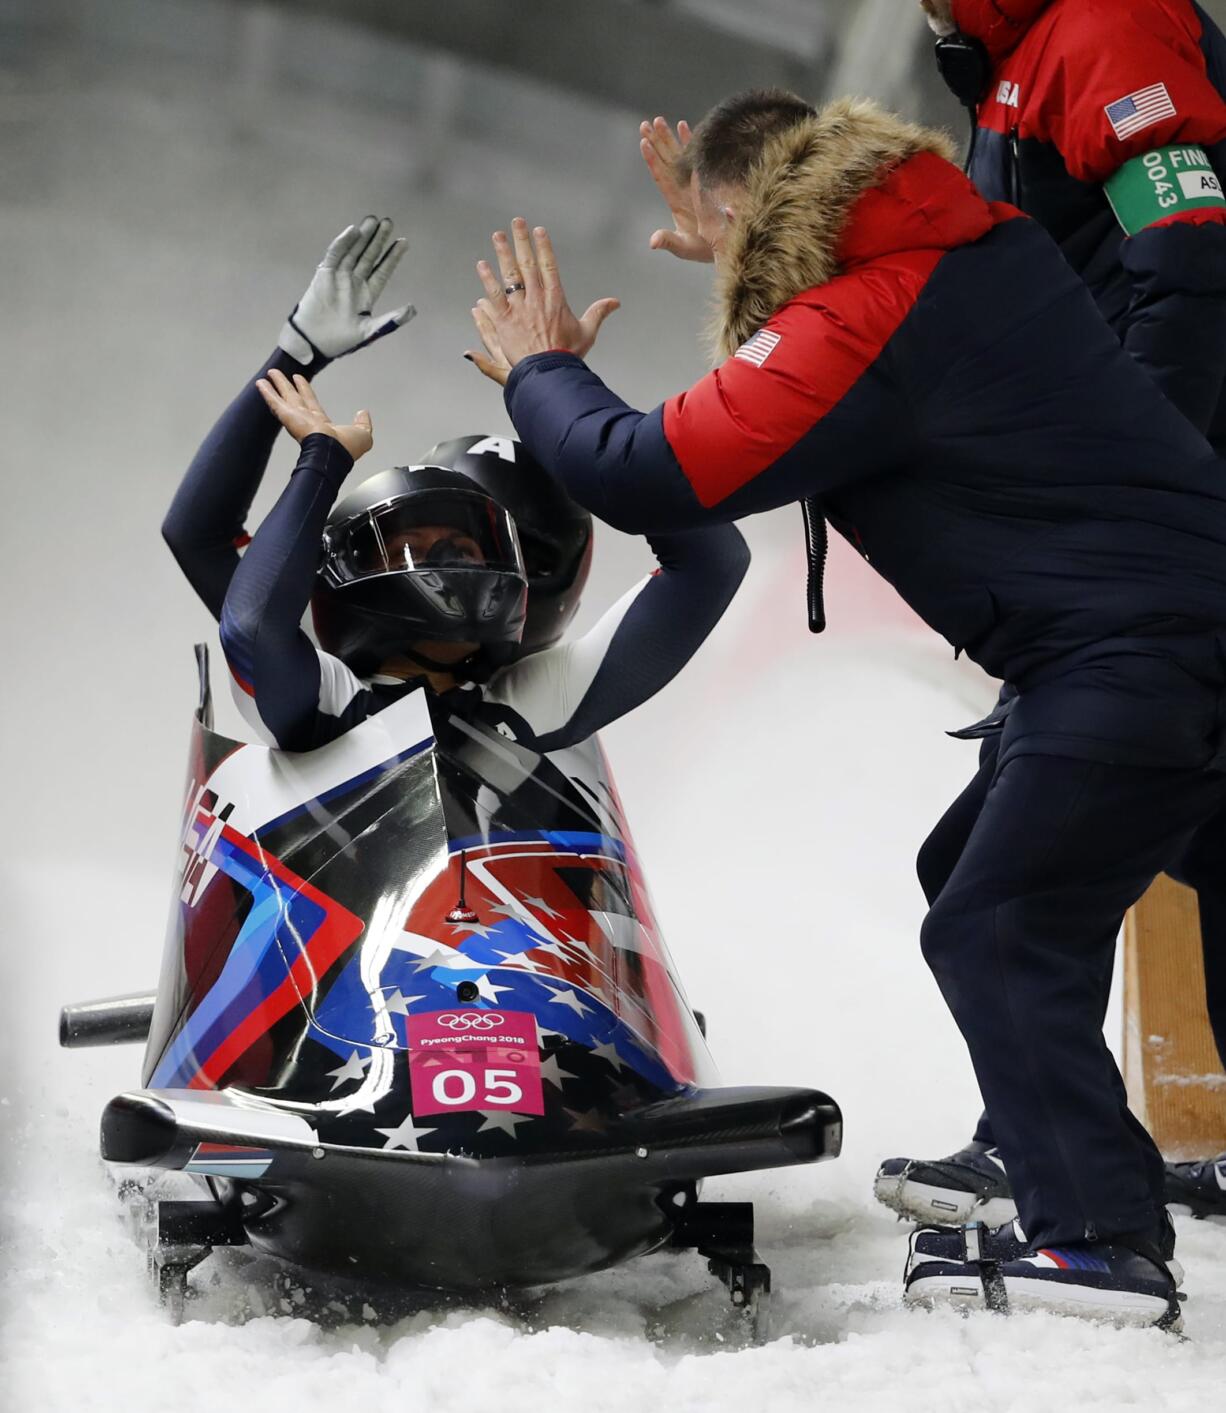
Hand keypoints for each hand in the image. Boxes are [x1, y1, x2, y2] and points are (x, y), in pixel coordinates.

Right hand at [255, 368, 372, 460]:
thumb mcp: (363, 433)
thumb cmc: (346, 449)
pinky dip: (267, 393)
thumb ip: (363, 422)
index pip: (311, 404)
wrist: (334, 453)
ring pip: (285, 397)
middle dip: (287, 386)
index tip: (300, 381)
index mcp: (322, 425)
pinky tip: (260, 384)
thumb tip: (363, 413)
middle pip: (295, 398)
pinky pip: (275, 403)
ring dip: (276, 385)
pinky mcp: (288, 417)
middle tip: (279, 375)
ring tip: (269, 374)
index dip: (305, 391)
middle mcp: (307, 421)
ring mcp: (296, 419)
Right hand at [278, 215, 414, 363]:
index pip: (382, 270)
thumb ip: (390, 320)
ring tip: (373, 221)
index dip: (392, 257)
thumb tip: (412, 310)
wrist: (314, 342)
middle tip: (388, 222)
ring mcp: (339, 276)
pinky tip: (352, 231)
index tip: (404, 241)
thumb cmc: (341, 340)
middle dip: (378, 240)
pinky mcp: (324, 274)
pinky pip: (335, 255)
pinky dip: (343, 243)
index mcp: (367, 294)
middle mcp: (354, 282)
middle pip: (369, 256)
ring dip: (363, 237)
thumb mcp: (369, 331)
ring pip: (353, 252)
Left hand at [465, 218, 618, 383]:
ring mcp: (520, 308)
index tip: (538, 230)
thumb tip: (615, 302)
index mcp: (556, 299)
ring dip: (502, 253)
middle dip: (521, 241)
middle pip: (527, 264)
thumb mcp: (587, 332)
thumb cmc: (568, 354)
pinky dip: (488, 280)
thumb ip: (599, 313)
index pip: (548, 266)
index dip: (543, 246)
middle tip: (516, 223)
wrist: (549, 371)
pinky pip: (495, 295)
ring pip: (509, 275)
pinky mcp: (505, 320)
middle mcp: (537, 298)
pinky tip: (482, 265)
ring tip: (497, 236)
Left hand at [639, 117, 712, 262]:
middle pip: (666, 160)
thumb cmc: (703, 250)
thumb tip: (652, 242)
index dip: (652, 160)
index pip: (660, 176)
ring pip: (678, 155)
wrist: (721, 247)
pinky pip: (695, 156)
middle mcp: (681, 187)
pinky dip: (690, 141)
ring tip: (658, 120)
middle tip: (645, 123)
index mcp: (675, 200)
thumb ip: (669, 241)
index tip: (644, 143)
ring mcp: (692, 182)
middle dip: (656, 142)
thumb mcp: (684, 247)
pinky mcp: (704, 179)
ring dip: (669, 137)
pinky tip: (683, 125)